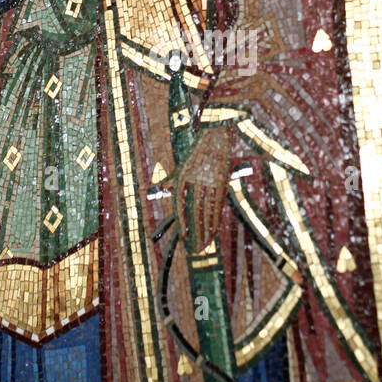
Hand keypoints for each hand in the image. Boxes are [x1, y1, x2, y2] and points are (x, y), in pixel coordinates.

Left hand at [173, 126, 232, 252]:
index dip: (181, 222)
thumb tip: (161, 186)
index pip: (179, 204)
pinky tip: (215, 230)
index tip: (184, 238)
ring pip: (206, 211)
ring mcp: (208, 180)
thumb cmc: (200, 148)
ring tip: (204, 246)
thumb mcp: (183, 161)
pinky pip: (217, 204)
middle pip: (193, 211)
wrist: (217, 131)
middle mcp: (193, 180)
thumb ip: (172, 176)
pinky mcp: (221, 181)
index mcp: (182, 176)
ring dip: (205, 231)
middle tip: (194, 249)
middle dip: (194, 232)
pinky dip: (216, 219)